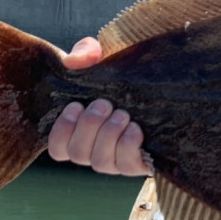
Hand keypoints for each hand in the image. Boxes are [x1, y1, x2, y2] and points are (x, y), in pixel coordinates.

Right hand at [47, 38, 151, 175]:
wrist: (162, 93)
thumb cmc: (122, 80)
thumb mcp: (102, 61)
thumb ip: (85, 53)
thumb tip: (75, 61)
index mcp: (80, 134)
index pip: (58, 149)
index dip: (62, 131)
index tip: (76, 105)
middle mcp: (95, 151)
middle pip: (78, 154)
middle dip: (89, 126)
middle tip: (105, 104)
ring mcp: (116, 161)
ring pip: (100, 162)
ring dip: (108, 135)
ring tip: (123, 114)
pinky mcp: (138, 164)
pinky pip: (126, 166)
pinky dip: (127, 146)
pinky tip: (135, 128)